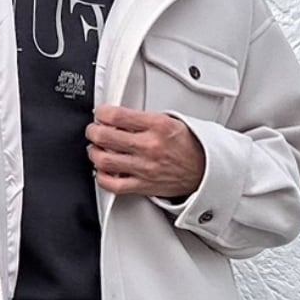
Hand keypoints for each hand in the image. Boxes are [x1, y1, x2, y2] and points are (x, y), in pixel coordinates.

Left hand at [85, 105, 205, 198]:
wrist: (206, 170)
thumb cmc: (189, 145)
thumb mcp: (172, 120)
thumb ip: (144, 118)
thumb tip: (118, 117)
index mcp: (157, 125)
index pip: (116, 115)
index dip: (101, 113)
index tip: (100, 114)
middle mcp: (150, 146)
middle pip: (104, 137)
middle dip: (93, 131)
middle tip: (94, 130)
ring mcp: (145, 168)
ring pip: (104, 160)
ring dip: (94, 153)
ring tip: (97, 149)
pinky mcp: (143, 186)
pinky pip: (113, 184)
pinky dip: (102, 177)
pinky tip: (103, 170)